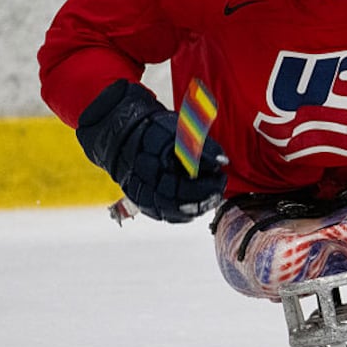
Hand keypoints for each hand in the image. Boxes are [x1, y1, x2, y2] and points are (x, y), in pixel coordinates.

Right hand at [76, 80, 225, 222]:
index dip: (210, 185)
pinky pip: (173, 214)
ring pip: (181, 214)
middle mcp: (148, 194)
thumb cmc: (151, 131)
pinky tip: (197, 196)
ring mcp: (146, 203)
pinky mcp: (148, 207)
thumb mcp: (179, 133)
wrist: (123, 137)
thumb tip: (222, 162)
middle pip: (187, 207)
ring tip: (210, 187)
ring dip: (200, 203)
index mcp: (155, 175)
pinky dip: (188, 207)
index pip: (190, 191)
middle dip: (208, 196)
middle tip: (219, 181)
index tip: (221, 174)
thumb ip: (202, 149)